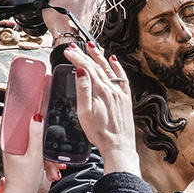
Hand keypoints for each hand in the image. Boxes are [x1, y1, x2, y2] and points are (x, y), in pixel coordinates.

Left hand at [0, 110, 46, 192]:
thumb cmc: (24, 182)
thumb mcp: (34, 156)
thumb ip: (36, 136)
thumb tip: (37, 118)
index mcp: (9, 144)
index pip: (20, 125)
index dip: (33, 122)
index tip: (43, 120)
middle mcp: (12, 148)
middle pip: (32, 138)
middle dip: (46, 148)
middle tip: (54, 157)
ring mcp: (18, 156)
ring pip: (37, 149)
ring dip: (48, 159)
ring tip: (55, 169)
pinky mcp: (24, 163)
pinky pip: (37, 157)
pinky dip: (45, 164)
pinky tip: (52, 171)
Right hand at [64, 40, 139, 175]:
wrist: (118, 146)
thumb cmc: (99, 133)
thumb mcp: (85, 113)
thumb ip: (83, 90)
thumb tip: (81, 71)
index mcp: (100, 91)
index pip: (86, 68)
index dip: (76, 58)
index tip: (68, 51)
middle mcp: (111, 89)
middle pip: (96, 66)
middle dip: (84, 54)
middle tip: (75, 47)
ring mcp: (119, 92)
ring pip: (108, 69)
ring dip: (99, 56)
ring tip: (92, 46)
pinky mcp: (125, 98)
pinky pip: (122, 78)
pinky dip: (117, 67)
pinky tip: (114, 60)